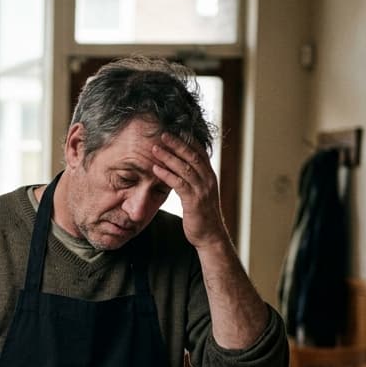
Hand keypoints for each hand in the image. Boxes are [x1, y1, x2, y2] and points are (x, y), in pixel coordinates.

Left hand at [150, 133, 229, 249]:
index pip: (199, 152)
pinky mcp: (194, 201)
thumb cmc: (201, 215)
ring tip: (155, 148)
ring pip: (185, 167)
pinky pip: (179, 184)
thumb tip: (179, 170)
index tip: (175, 130)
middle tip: (162, 134)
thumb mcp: (199, 194)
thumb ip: (192, 181)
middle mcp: (208, 179)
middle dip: (177, 144)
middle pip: (192, 156)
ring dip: (168, 157)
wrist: (210, 236)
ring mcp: (203, 190)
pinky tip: (155, 169)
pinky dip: (167, 174)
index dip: (188, 140)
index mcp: (210, 176)